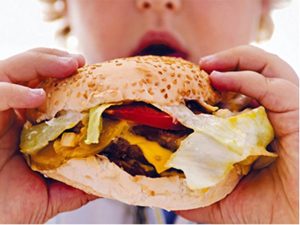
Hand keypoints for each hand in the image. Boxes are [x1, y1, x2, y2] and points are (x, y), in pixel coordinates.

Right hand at [0, 48, 96, 222]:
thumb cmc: (8, 207)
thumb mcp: (52, 195)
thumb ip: (77, 186)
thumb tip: (109, 180)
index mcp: (26, 126)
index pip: (44, 89)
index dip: (65, 78)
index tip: (91, 76)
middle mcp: (8, 115)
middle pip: (27, 72)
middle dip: (53, 61)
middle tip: (80, 62)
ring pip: (9, 71)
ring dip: (39, 63)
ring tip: (69, 66)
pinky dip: (13, 92)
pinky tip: (36, 97)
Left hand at [177, 46, 298, 222]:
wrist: (298, 224)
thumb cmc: (270, 213)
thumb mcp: (223, 200)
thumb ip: (197, 191)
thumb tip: (165, 188)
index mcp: (261, 126)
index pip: (243, 90)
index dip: (220, 80)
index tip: (192, 83)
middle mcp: (277, 114)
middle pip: (259, 69)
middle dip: (230, 60)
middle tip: (201, 64)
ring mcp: (290, 113)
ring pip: (270, 68)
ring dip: (237, 59)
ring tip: (207, 65)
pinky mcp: (299, 117)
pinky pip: (275, 88)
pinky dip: (246, 79)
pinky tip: (219, 79)